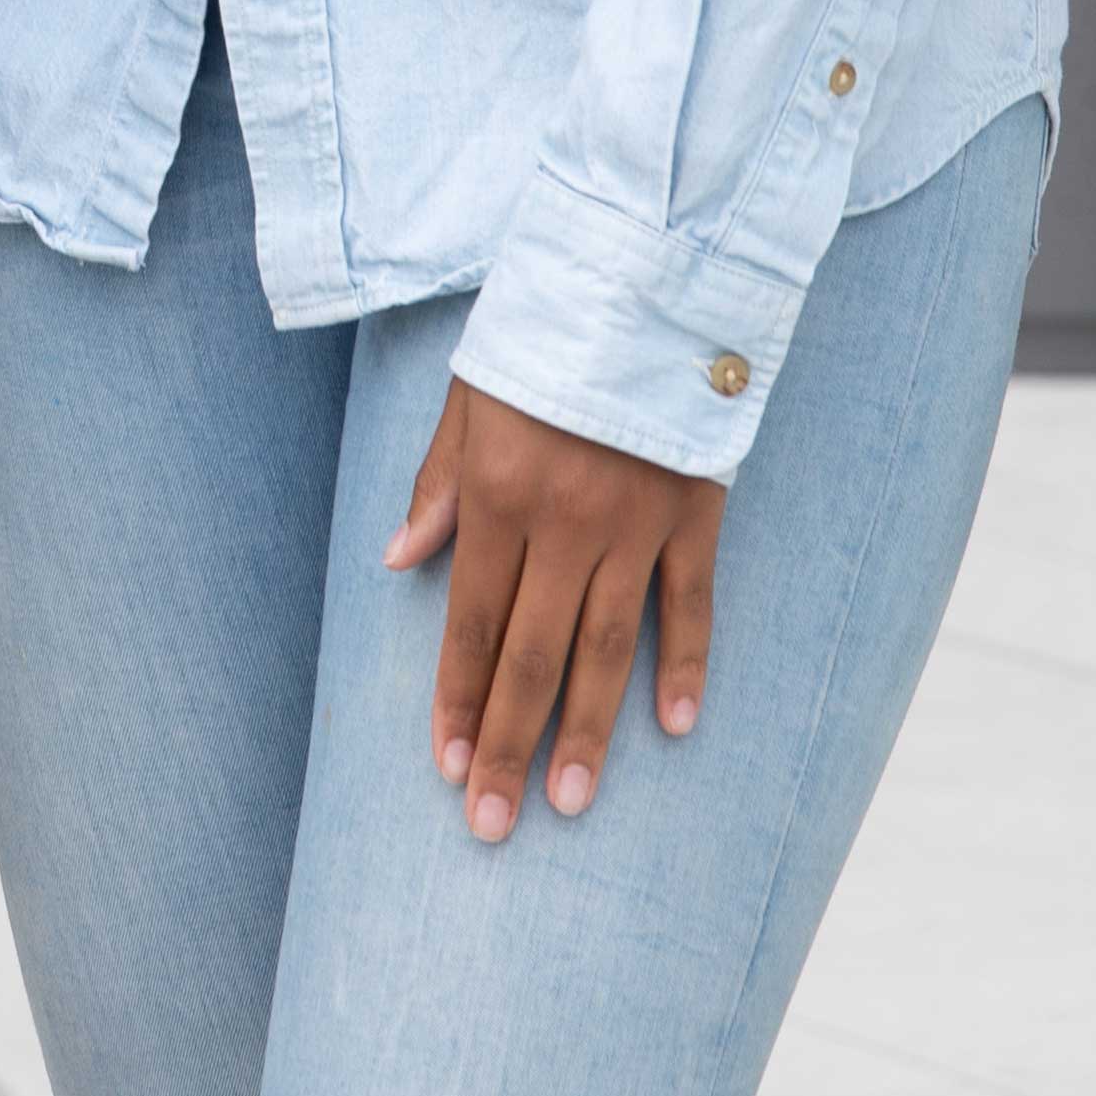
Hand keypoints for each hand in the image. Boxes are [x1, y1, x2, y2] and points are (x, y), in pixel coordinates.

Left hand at [385, 375, 723, 844]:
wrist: (648, 273)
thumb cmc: (544, 332)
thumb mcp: (471, 395)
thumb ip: (439, 483)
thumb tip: (399, 558)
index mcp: (500, 493)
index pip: (470, 621)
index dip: (457, 698)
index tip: (446, 765)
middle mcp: (565, 521)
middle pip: (530, 655)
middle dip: (507, 744)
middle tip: (492, 823)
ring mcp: (636, 523)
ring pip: (606, 648)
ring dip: (584, 731)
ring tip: (566, 803)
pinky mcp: (695, 511)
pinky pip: (691, 605)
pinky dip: (686, 667)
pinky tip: (673, 728)